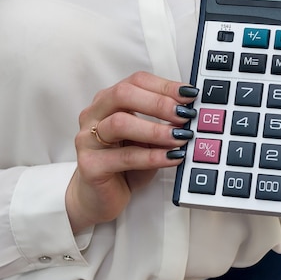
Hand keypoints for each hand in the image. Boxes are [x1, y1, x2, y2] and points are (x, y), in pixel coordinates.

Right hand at [66, 72, 198, 232]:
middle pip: (123, 94)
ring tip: (181, 137)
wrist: (100, 198)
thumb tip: (192, 113)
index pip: (137, 81)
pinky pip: (125, 157)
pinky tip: (172, 157)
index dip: (165, 86)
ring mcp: (88, 139)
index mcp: (109, 100)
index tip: (190, 94)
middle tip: (185, 114)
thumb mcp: (148, 138)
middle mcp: (94, 114)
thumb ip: (163, 122)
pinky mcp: (90, 165)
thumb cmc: (125, 164)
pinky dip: (153, 157)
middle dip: (159, 103)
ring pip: (120, 123)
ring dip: (156, 130)